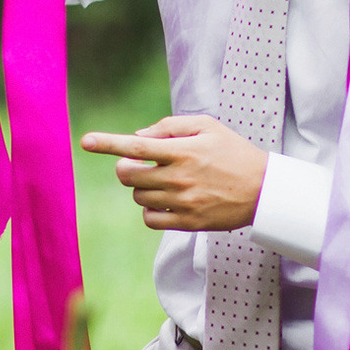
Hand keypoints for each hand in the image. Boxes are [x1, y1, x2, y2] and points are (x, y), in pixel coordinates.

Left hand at [80, 115, 265, 230]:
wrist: (264, 190)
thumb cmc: (233, 152)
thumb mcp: (207, 126)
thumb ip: (169, 126)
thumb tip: (137, 138)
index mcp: (183, 151)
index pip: (136, 147)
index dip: (108, 143)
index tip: (85, 141)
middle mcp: (180, 178)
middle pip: (128, 175)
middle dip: (126, 168)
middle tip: (139, 165)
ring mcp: (183, 202)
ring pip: (138, 197)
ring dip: (142, 188)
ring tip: (164, 181)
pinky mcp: (188, 223)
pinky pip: (150, 219)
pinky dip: (150, 210)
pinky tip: (164, 201)